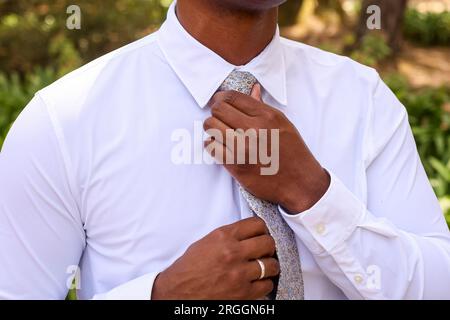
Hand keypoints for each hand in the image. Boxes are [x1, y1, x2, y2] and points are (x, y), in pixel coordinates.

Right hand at [151, 217, 279, 299]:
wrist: (178, 292)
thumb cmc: (189, 268)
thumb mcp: (206, 243)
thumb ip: (228, 237)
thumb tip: (248, 235)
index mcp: (223, 236)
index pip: (257, 224)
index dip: (262, 229)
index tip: (262, 234)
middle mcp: (233, 252)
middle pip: (268, 243)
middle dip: (269, 247)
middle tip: (265, 252)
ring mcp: (239, 273)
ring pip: (271, 265)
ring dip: (269, 266)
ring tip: (264, 268)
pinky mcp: (243, 293)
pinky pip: (267, 285)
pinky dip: (265, 284)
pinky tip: (258, 282)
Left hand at [203, 85, 329, 213]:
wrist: (299, 182)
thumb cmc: (292, 152)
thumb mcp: (283, 124)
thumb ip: (263, 107)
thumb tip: (253, 89)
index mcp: (267, 116)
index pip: (233, 97)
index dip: (221, 97)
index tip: (219, 102)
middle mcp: (254, 129)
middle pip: (218, 109)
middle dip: (215, 112)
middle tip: (219, 118)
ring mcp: (243, 148)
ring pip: (211, 126)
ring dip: (212, 128)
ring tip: (219, 132)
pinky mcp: (236, 165)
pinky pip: (211, 147)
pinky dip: (211, 145)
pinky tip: (219, 145)